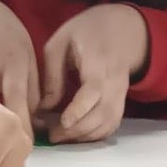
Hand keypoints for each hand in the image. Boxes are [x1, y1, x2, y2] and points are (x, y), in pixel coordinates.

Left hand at [40, 4, 148, 143]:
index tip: (63, 122)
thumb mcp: (60, 43)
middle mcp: (115, 79)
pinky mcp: (122, 100)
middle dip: (78, 129)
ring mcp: (122, 92)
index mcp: (99, 60)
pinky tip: (77, 136)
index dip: (80, 109)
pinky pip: (113, 123)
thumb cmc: (84, 32)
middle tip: (53, 136)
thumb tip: (44, 107)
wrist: (121, 29)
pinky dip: (96, 135)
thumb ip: (52, 75)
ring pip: (109, 122)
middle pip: (103, 112)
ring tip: (61, 138)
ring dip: (86, 135)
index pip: (94, 90)